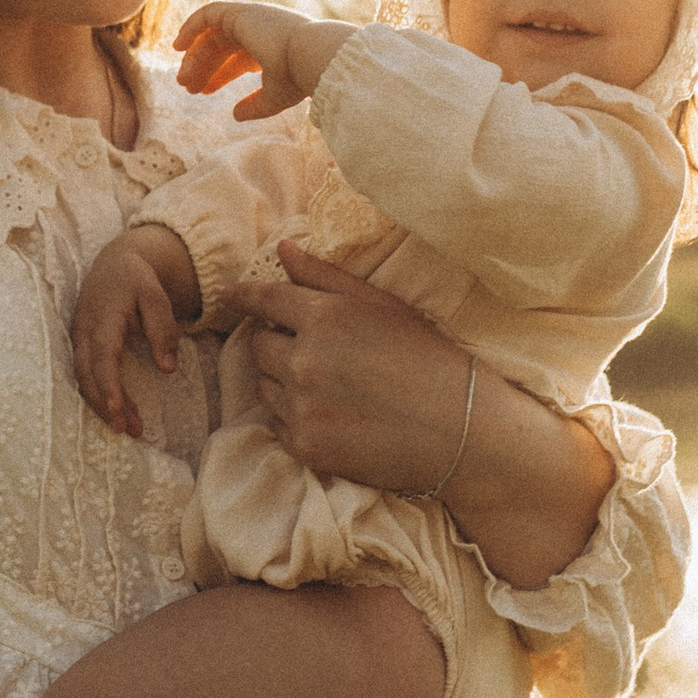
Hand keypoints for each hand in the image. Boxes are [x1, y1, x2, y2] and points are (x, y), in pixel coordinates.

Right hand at [71, 228, 199, 440]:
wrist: (113, 263)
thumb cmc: (137, 280)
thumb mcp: (155, 296)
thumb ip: (162, 329)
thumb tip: (167, 369)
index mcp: (102, 316)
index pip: (103, 356)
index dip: (108, 385)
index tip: (117, 409)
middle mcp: (84, 331)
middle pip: (88, 374)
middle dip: (105, 405)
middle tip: (128, 430)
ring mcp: (78, 339)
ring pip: (84, 379)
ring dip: (102, 406)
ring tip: (129, 428)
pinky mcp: (81, 347)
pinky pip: (86, 375)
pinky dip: (100, 396)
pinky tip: (119, 412)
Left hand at [174, 0, 347, 118]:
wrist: (310, 56)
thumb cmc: (298, 78)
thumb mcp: (275, 96)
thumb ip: (255, 105)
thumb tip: (235, 115)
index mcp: (271, 47)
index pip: (238, 58)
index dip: (219, 75)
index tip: (203, 92)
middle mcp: (260, 30)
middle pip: (221, 47)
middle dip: (202, 67)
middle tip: (186, 87)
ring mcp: (249, 18)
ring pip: (212, 34)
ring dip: (194, 54)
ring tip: (182, 79)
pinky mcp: (238, 13)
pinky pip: (207, 13)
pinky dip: (190, 26)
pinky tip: (177, 47)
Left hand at [227, 244, 484, 484]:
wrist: (465, 431)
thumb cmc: (430, 360)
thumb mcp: (383, 307)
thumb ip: (325, 278)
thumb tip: (283, 250)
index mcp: (325, 317)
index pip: (264, 300)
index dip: (245, 296)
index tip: (231, 296)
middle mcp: (305, 360)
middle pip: (258, 346)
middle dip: (276, 343)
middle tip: (314, 350)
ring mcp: (303, 407)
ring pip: (264, 386)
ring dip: (283, 381)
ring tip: (329, 385)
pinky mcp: (307, 448)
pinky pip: (277, 425)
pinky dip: (294, 418)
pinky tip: (331, 415)